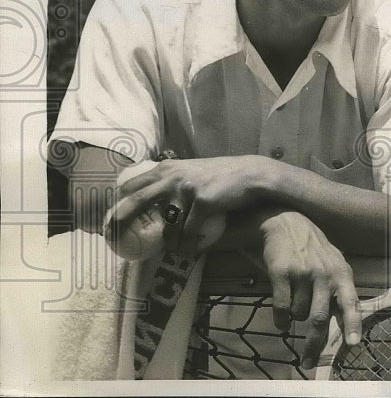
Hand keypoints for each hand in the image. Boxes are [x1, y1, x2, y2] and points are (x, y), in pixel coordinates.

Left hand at [106, 154, 275, 255]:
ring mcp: (186, 189)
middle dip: (120, 221)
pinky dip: (189, 245)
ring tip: (175, 250)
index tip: (110, 219)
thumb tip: (152, 197)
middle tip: (112, 238)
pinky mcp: (202, 202)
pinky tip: (191, 251)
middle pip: (135, 201)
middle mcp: (172, 176)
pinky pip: (189, 232)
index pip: (131, 184)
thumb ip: (172, 179)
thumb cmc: (221, 175)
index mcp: (166, 168)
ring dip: (169, 244)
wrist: (251, 174)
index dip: (118, 203)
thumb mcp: (191, 170)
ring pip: (168, 226)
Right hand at [257, 209, 361, 370]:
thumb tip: (345, 326)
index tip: (353, 344)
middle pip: (319, 318)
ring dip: (295, 318)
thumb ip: (340, 290)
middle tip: (307, 362)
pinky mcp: (281, 273)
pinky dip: (280, 319)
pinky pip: (281, 309)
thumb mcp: (334, 264)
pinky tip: (281, 317)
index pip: (350, 302)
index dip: (352, 324)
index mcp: (341, 273)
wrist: (286, 223)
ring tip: (294, 304)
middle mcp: (324, 274)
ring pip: (298, 315)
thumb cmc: (313, 250)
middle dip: (313, 344)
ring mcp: (302, 273)